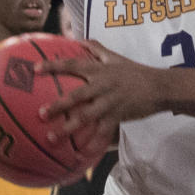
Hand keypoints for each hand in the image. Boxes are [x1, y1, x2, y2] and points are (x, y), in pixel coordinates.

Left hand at [37, 42, 165, 153]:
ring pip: (86, 117)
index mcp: (100, 69)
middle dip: (58, 105)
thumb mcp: (116, 57)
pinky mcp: (118, 116)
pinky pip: (102, 132)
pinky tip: (79, 154)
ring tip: (51, 137)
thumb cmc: (135, 71)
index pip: (73, 65)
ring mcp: (110, 102)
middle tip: (41, 113)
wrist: (158, 86)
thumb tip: (79, 39)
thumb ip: (97, 49)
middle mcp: (102, 85)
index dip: (54, 65)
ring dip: (67, 128)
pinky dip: (91, 143)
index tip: (35, 69)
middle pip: (76, 95)